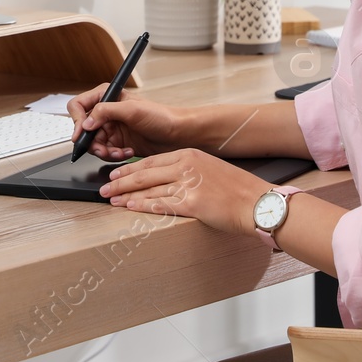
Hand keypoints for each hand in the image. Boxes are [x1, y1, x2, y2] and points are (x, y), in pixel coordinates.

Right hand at [67, 84, 186, 160]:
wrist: (178, 135)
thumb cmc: (161, 116)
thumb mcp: (132, 110)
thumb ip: (106, 112)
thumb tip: (85, 123)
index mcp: (108, 97)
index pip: (79, 105)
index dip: (77, 121)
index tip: (81, 134)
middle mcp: (107, 112)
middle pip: (84, 129)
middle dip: (92, 141)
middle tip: (103, 149)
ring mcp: (112, 128)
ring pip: (94, 143)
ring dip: (104, 151)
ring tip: (118, 152)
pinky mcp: (118, 142)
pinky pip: (106, 152)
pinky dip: (113, 155)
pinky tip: (127, 152)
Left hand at [96, 149, 269, 236]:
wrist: (257, 202)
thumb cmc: (237, 189)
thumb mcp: (210, 168)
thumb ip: (188, 170)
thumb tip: (168, 178)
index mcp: (189, 155)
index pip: (151, 161)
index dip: (130, 168)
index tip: (116, 173)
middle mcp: (186, 166)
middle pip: (144, 173)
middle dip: (121, 181)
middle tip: (104, 186)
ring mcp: (188, 184)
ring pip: (148, 188)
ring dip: (126, 194)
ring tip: (110, 198)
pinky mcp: (192, 203)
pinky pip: (160, 204)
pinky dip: (142, 205)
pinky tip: (129, 207)